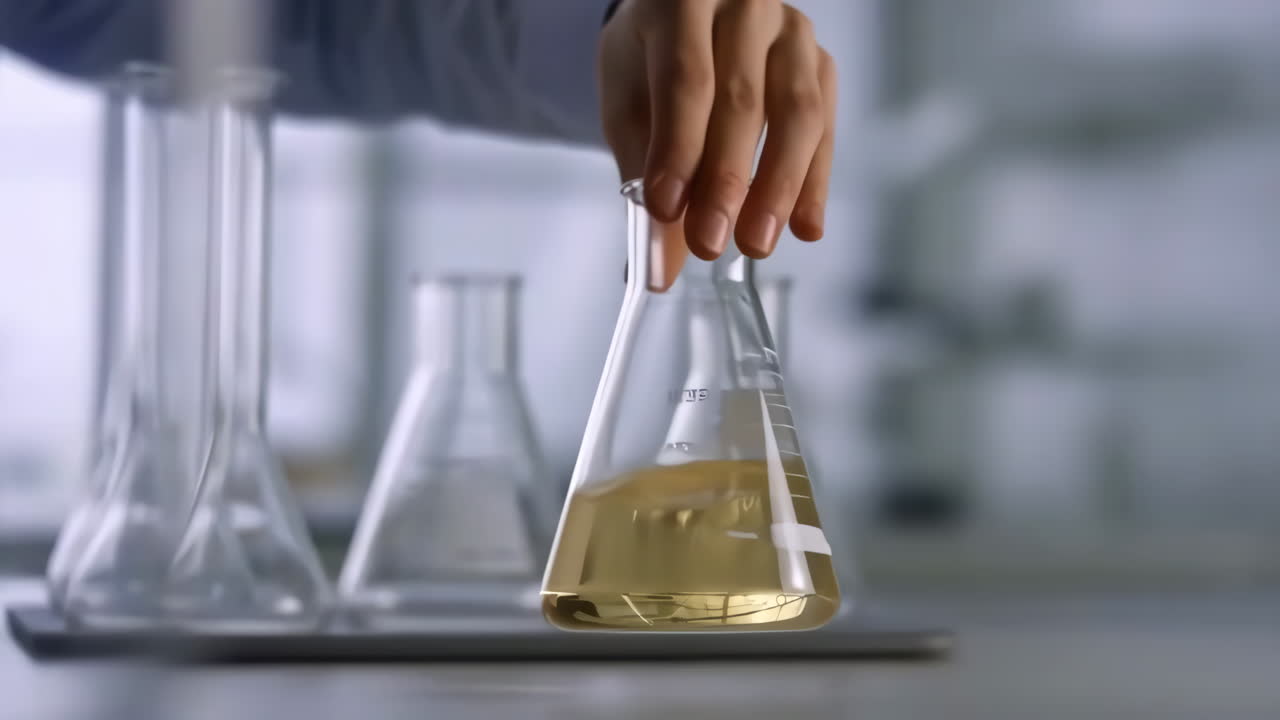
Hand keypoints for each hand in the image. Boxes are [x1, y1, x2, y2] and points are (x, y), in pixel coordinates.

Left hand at [599, 0, 835, 267]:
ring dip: (779, 187)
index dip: (678, 149)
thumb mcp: (628, 106)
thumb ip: (642, 175)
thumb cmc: (650, 61)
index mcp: (683, 1)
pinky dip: (815, 182)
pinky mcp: (821, 63)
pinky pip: (826, 127)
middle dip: (726, 181)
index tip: (667, 211)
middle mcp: (746, 6)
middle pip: (744, 99)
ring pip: (797, 112)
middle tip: (710, 243)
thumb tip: (657, 265)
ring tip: (757, 244)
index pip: (687, 79)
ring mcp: (792, 31)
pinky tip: (804, 228)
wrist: (685, 21)